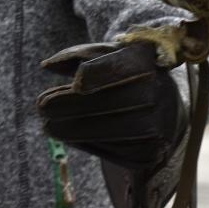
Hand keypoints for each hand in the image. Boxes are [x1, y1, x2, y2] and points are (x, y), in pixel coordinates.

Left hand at [36, 42, 186, 173]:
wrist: (165, 105)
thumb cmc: (125, 74)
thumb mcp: (106, 56)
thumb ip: (76, 55)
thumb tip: (47, 66)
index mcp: (146, 61)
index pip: (117, 67)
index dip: (92, 75)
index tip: (73, 83)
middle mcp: (157, 91)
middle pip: (110, 101)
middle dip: (71, 106)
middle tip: (42, 108)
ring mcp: (157, 124)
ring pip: (111, 130)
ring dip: (74, 129)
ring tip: (49, 126)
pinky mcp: (150, 152)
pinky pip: (116, 151)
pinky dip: (90, 144)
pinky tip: (72, 137)